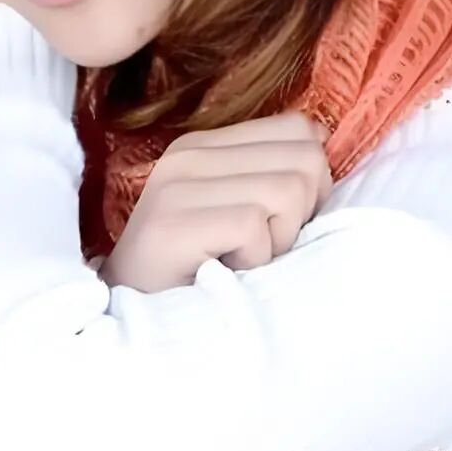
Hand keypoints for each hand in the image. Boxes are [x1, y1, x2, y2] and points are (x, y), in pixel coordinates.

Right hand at [99, 111, 332, 292]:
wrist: (129, 320)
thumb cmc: (196, 274)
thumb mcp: (235, 213)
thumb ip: (273, 175)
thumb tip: (323, 146)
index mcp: (204, 145)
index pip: (298, 129)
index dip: (310, 182)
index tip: (276, 221)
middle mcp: (187, 154)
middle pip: (305, 160)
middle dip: (299, 215)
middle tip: (257, 247)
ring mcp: (176, 185)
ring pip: (287, 191)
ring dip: (277, 242)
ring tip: (238, 260)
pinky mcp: (173, 221)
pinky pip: (254, 226)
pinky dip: (253, 261)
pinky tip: (223, 272)